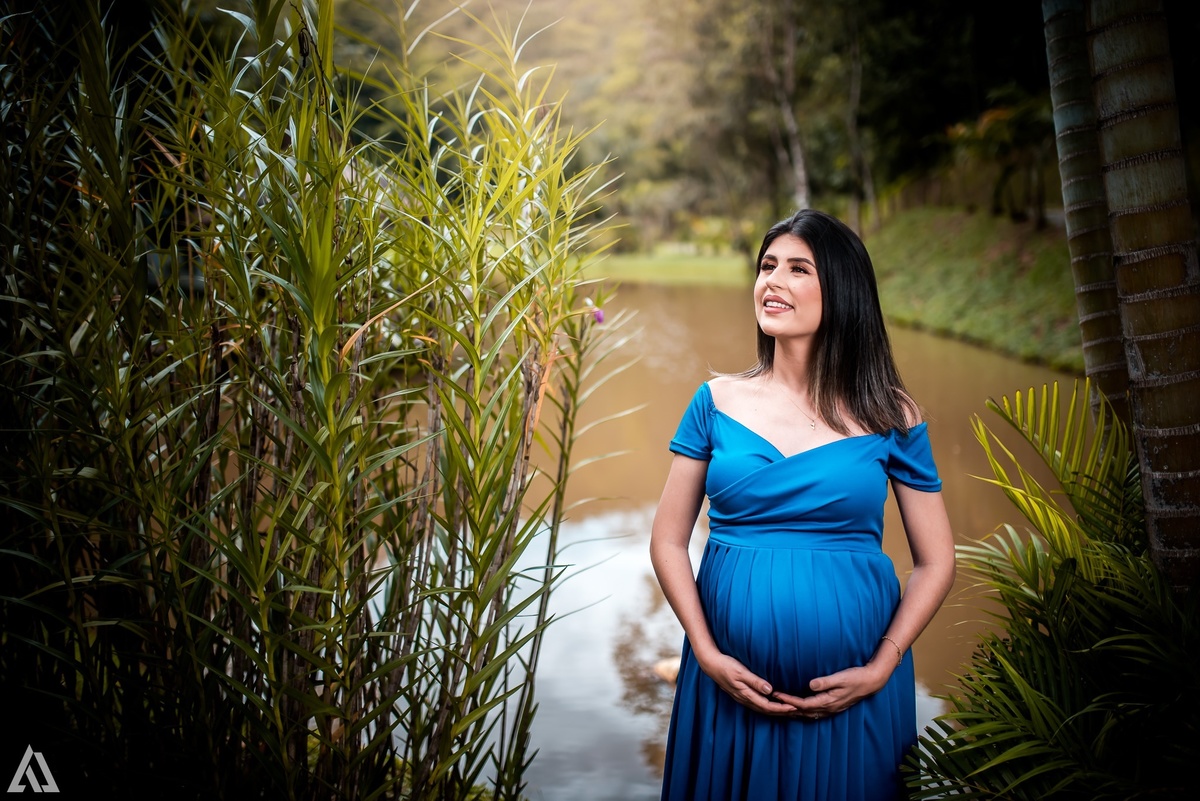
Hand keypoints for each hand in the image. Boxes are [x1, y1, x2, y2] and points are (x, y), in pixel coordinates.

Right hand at [696, 652, 797, 715]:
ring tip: (788, 710)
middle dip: (781, 712)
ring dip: (775, 711)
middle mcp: (745, 699)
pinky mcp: (742, 694)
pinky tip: (773, 703)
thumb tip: (770, 690)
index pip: (767, 706)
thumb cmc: (726, 665)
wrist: (711, 664)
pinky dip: (768, 706)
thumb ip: (755, 681)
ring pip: (762, 709)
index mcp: (746, 694)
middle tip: (796, 712)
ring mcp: (742, 698)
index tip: (794, 707)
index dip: (781, 708)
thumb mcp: (741, 671)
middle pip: (766, 711)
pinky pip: (758, 704)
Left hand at [774, 662, 891, 720]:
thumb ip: (825, 682)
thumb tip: (810, 685)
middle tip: (773, 704)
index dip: (789, 701)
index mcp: (828, 701)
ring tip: (782, 708)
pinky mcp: (834, 707)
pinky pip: (815, 713)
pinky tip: (800, 709)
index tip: (776, 695)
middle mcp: (828, 708)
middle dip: (788, 708)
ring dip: (795, 712)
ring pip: (809, 714)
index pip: (803, 704)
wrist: (871, 682)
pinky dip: (804, 712)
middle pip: (803, 712)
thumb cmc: (855, 677)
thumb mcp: (840, 677)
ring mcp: (831, 709)